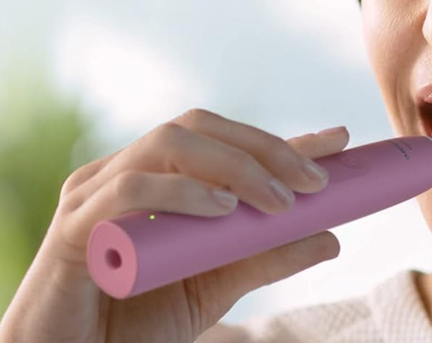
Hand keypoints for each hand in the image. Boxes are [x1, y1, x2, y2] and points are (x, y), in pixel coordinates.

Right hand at [0, 109, 348, 342]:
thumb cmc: (137, 321)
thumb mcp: (216, 286)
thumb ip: (266, 258)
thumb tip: (331, 237)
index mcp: (161, 182)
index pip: (226, 142)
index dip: (281, 139)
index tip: (338, 140)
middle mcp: (130, 173)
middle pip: (199, 127)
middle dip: (264, 148)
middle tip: (314, 181)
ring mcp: (98, 192)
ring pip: (168, 144)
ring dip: (234, 167)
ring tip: (278, 202)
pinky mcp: (77, 223)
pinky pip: (128, 188)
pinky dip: (181, 192)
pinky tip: (221, 209)